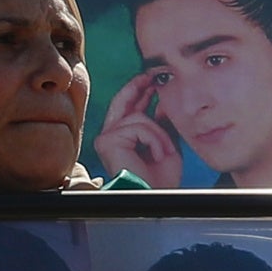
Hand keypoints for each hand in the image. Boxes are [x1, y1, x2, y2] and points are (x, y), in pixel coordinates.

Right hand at [93, 67, 179, 186]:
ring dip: (158, 134)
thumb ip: (161, 124)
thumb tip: (161, 102)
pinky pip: (137, 127)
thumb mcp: (165, 144)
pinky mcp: (107, 142)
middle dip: (137, 87)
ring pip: (138, 117)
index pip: (128, 109)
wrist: (155, 195)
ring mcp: (106, 139)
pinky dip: (154, 140)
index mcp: (122, 139)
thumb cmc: (159, 178)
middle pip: (122, 103)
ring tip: (164, 152)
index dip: (139, 92)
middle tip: (151, 75)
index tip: (151, 80)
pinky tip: (157, 155)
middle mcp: (109, 138)